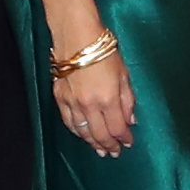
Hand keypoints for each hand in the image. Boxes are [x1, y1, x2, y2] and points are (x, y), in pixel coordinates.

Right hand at [51, 26, 135, 155]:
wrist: (77, 36)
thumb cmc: (105, 51)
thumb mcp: (124, 74)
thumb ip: (128, 100)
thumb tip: (130, 121)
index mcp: (108, 99)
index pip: (117, 128)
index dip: (124, 139)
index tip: (128, 143)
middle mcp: (89, 105)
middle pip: (99, 135)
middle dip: (108, 146)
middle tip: (114, 153)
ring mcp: (72, 103)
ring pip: (82, 132)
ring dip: (92, 143)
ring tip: (99, 149)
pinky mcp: (59, 97)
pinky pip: (68, 121)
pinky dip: (76, 131)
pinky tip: (82, 134)